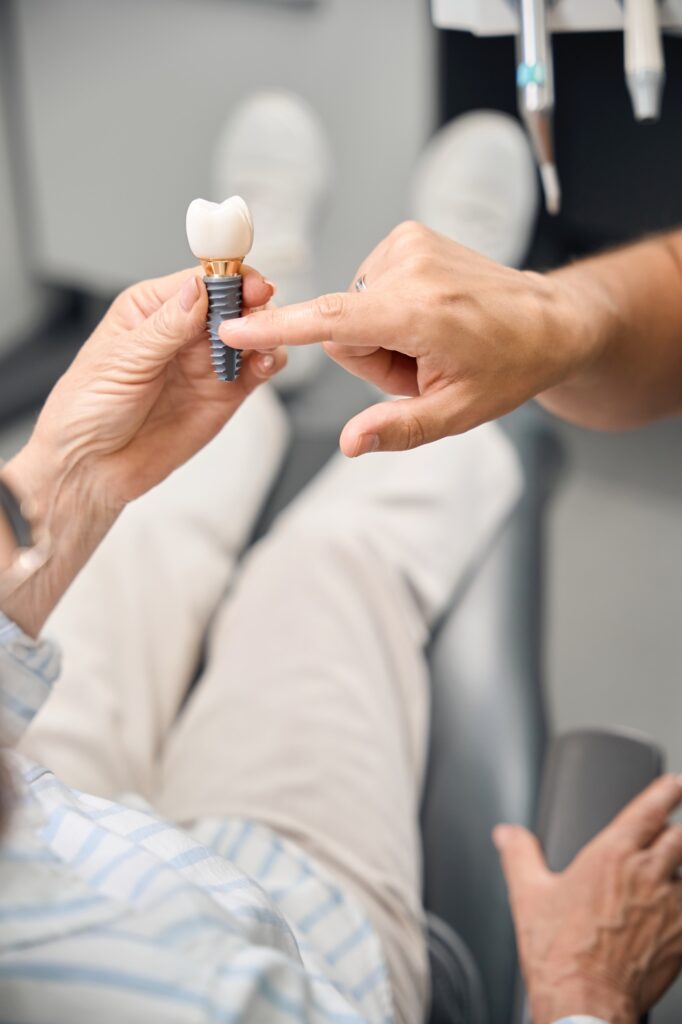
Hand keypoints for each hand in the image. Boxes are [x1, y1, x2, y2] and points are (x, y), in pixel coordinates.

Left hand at [2, 267, 284, 635]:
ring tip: (258, 343)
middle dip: (252, 302)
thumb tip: (198, 288)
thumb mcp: (121, 360)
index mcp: (152, 309)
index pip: (200, 280)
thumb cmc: (86, 411)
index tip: (247, 281)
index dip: (227, 277)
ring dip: (264, 332)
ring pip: (252, 333)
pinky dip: (269, 362)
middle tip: (258, 312)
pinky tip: (264, 362)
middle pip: (233, 302)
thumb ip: (166, 326)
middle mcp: (183, 331)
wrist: (92, 469)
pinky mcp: (225, 395)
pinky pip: (257, 370)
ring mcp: (207, 362)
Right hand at [217, 222, 600, 455]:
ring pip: (353, 308)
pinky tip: (429, 318)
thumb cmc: (507, 368)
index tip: (232, 324)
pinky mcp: (409, 235)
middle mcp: (412, 267)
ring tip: (430, 342)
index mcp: (421, 313)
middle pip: (341, 328)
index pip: (330, 320)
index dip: (277, 327)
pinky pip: (369, 286)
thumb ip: (398, 429)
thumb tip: (349, 443)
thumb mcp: (457, 413)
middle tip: (420, 367)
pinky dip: (390, 309)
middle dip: (370, 357)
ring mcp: (410, 244)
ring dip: (382, 334)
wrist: (547, 320)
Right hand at [494, 775, 681, 1023]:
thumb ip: (519, 854)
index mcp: (611, 855)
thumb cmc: (559, 952)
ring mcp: (670, 907)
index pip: (649, 809)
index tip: (674, 784)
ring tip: (673, 869)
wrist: (585, 1002)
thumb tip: (506, 833)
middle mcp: (647, 874)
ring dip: (681, 866)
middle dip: (679, 827)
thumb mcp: (528, 894)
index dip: (666, 791)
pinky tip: (674, 915)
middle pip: (681, 835)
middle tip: (677, 823)